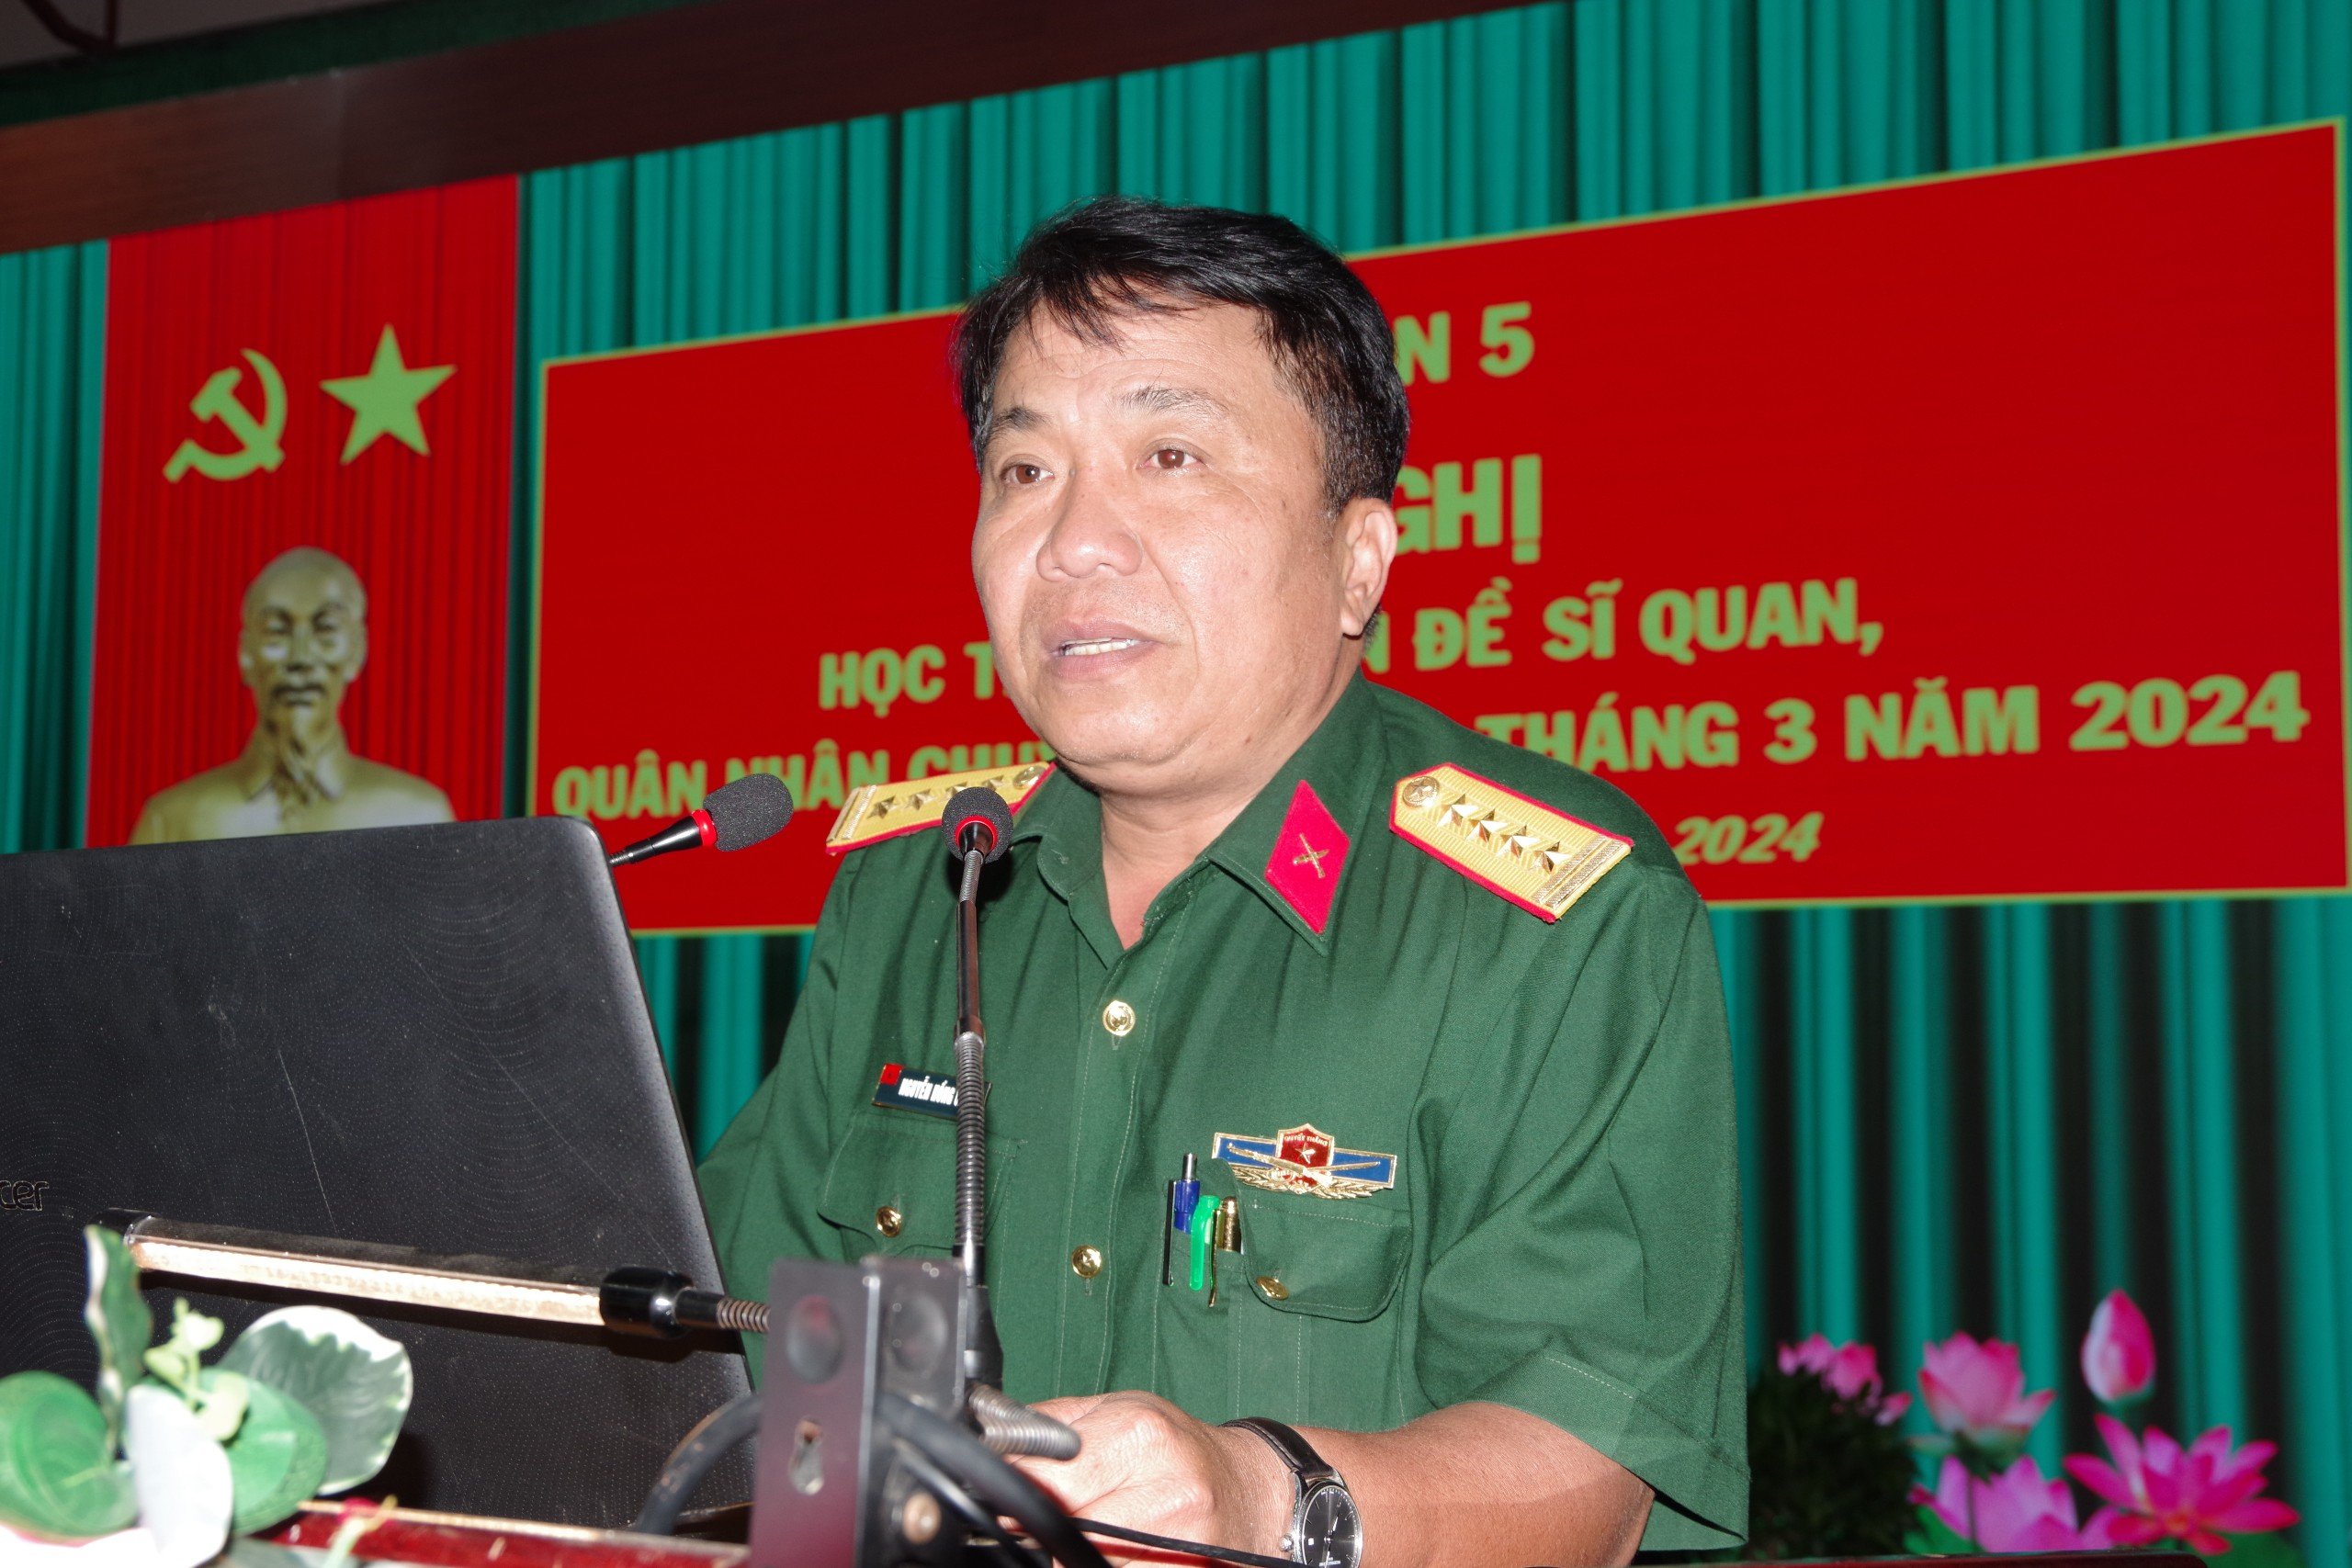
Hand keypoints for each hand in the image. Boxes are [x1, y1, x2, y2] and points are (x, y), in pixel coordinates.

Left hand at [1011, 1390, 1290, 1564]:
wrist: (1255, 1491)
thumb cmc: (1181, 1448)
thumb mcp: (1122, 1410)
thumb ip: (1052, 1423)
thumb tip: (988, 1439)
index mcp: (1139, 1433)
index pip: (1046, 1477)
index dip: (1016, 1491)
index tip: (1002, 1495)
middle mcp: (1162, 1488)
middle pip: (1061, 1527)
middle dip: (1038, 1527)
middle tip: (1039, 1518)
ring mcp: (1175, 1543)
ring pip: (1079, 1563)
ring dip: (1066, 1555)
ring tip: (1081, 1534)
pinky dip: (1098, 1567)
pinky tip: (1110, 1552)